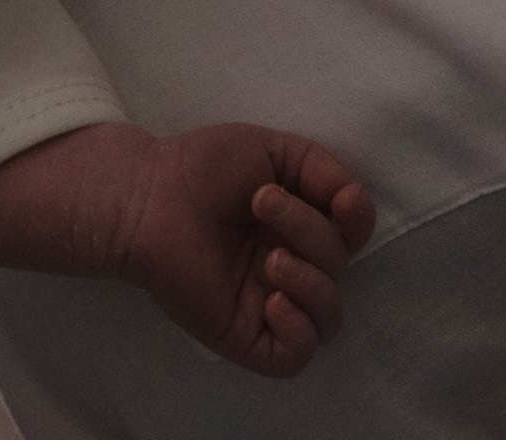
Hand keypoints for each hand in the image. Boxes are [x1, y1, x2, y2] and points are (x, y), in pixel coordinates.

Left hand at [112, 124, 374, 378]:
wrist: (148, 193)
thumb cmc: (204, 167)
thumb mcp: (272, 149)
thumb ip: (325, 170)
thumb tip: (358, 205)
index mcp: (298, 226)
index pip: (351, 235)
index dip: (357, 220)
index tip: (339, 201)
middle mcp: (290, 266)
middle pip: (338, 267)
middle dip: (309, 230)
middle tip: (261, 201)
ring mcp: (270, 304)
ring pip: (328, 317)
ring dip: (309, 281)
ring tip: (267, 257)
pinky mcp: (248, 336)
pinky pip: (297, 355)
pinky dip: (299, 330)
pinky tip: (273, 299)